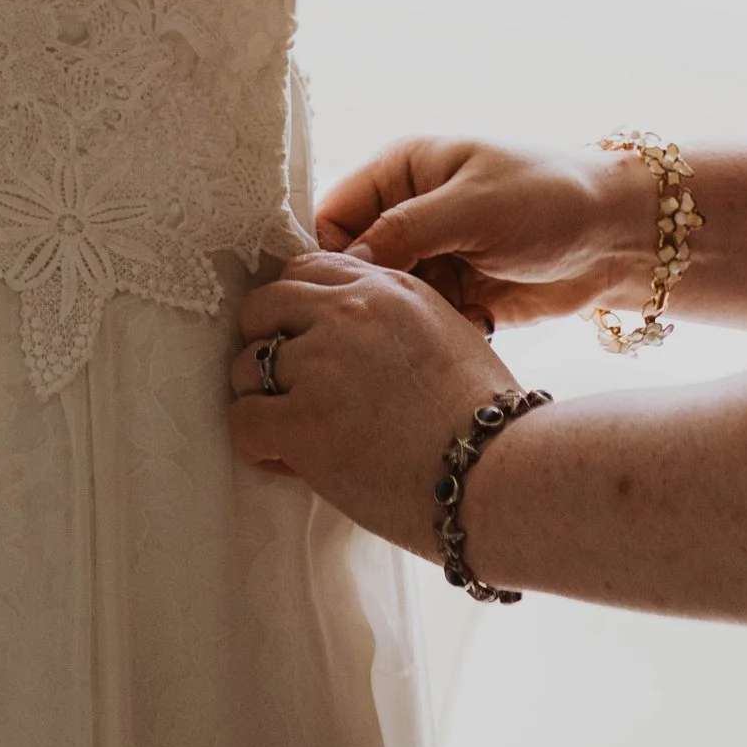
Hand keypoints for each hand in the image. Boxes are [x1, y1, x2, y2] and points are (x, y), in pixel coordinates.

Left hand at [228, 250, 518, 552]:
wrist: (502, 476)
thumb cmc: (488, 422)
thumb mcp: (446, 335)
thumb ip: (391, 319)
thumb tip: (349, 330)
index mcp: (385, 288)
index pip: (306, 270)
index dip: (295, 310)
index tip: (302, 342)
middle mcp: (347, 312)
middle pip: (263, 306)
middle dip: (266, 344)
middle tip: (288, 385)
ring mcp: (321, 363)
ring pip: (246, 365)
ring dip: (261, 398)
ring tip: (290, 430)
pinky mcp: (303, 420)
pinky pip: (243, 420)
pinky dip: (257, 445)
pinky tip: (287, 461)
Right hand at [316, 137, 654, 325]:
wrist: (618, 239)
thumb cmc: (547, 198)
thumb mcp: (473, 206)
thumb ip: (405, 230)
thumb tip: (346, 265)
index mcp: (401, 172)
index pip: (336, 214)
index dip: (326, 255)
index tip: (333, 298)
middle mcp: (408, 214)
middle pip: (355, 264)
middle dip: (363, 297)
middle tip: (377, 328)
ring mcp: (433, 258)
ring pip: (386, 300)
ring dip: (398, 322)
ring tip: (419, 336)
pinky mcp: (458, 298)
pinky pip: (421, 323)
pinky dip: (427, 336)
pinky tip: (444, 344)